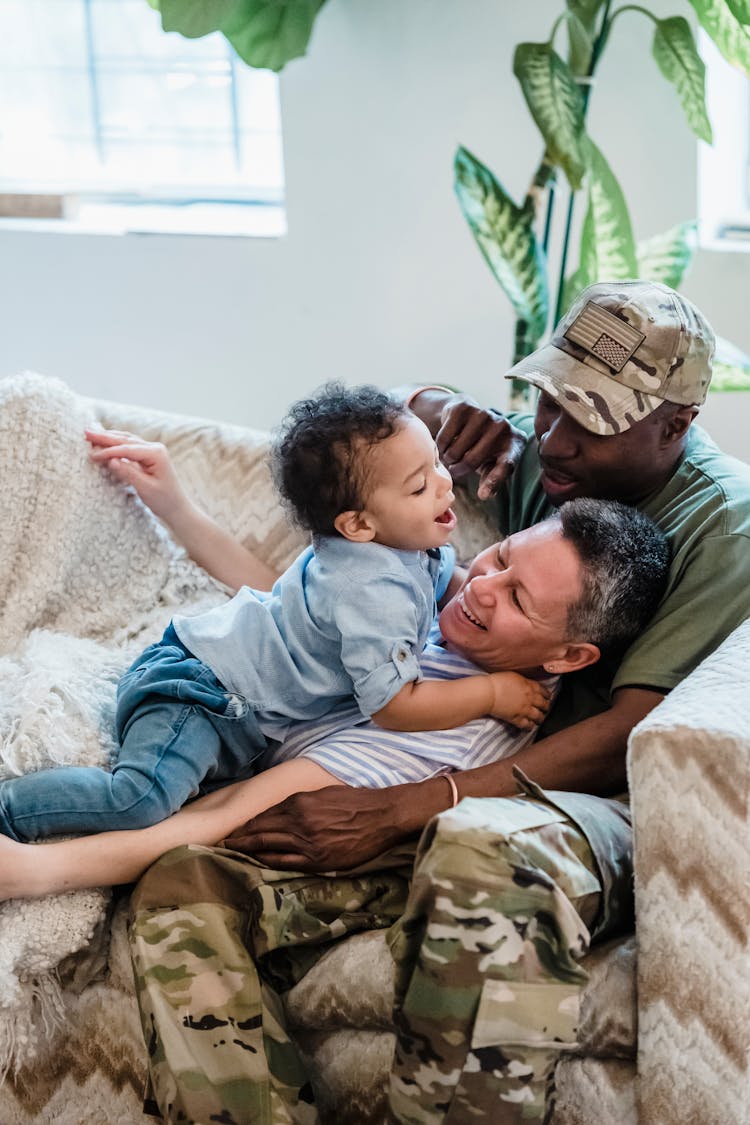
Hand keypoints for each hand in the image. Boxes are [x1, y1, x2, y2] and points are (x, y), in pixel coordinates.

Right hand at [86, 428, 190, 525]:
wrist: (177, 508)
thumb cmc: (164, 500)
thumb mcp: (145, 488)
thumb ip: (128, 473)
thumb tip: (110, 460)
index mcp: (156, 454)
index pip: (127, 449)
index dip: (108, 451)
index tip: (92, 455)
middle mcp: (154, 448)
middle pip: (125, 440)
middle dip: (105, 437)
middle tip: (86, 432)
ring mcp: (151, 452)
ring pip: (126, 441)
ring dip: (109, 438)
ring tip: (91, 435)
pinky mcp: (147, 458)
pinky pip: (129, 448)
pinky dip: (115, 445)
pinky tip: (104, 443)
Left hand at [222, 782, 432, 870]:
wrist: (382, 816)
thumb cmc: (356, 801)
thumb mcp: (324, 793)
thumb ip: (302, 802)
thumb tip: (284, 809)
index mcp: (300, 802)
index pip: (265, 815)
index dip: (247, 823)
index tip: (234, 827)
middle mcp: (299, 821)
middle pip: (261, 831)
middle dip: (240, 837)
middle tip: (221, 842)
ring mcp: (307, 842)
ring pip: (268, 847)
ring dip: (248, 850)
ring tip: (232, 853)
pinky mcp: (318, 860)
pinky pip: (286, 862)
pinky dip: (268, 862)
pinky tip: (257, 863)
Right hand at [436, 395, 526, 499]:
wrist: (469, 414)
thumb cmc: (483, 448)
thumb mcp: (491, 465)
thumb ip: (490, 480)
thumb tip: (484, 495)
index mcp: (515, 444)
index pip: (507, 465)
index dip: (494, 480)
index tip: (483, 494)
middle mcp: (503, 426)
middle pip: (472, 460)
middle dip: (458, 470)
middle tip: (454, 471)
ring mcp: (485, 414)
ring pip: (456, 450)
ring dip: (448, 458)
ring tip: (451, 456)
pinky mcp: (465, 407)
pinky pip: (445, 438)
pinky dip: (440, 446)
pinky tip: (445, 444)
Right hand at [486, 671, 550, 729]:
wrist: (489, 693)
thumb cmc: (497, 681)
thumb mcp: (514, 675)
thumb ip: (524, 681)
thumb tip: (527, 683)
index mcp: (529, 686)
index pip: (543, 691)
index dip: (547, 694)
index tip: (548, 696)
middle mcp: (530, 699)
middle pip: (544, 704)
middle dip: (546, 707)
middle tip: (546, 708)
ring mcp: (524, 710)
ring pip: (538, 716)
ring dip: (541, 718)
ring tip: (540, 719)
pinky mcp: (517, 719)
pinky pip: (527, 725)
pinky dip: (530, 726)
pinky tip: (530, 726)